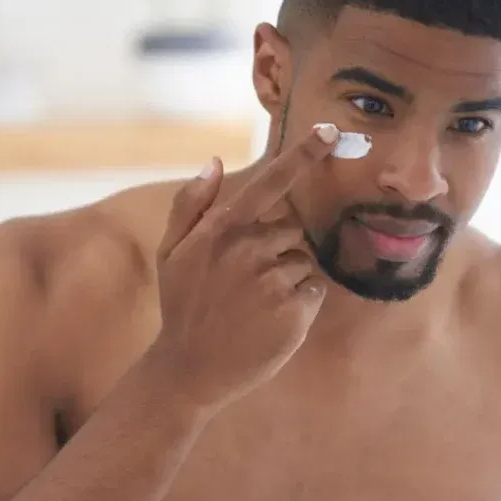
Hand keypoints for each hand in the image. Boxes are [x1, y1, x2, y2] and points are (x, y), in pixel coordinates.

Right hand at [143, 125, 338, 411]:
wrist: (189, 369)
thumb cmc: (181, 306)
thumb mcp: (170, 252)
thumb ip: (191, 204)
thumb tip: (215, 161)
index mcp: (221, 228)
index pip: (270, 182)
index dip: (302, 154)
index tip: (330, 131)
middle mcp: (249, 248)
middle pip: (291, 227)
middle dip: (277, 246)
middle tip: (244, 280)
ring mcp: (272, 280)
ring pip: (303, 260)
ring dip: (287, 276)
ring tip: (254, 303)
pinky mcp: (294, 310)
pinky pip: (313, 289)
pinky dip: (300, 301)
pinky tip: (270, 319)